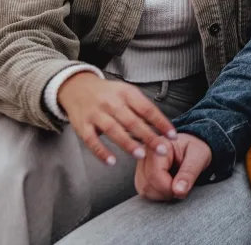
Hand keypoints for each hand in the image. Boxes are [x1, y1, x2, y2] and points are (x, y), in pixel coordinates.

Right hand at [58, 72, 176, 165]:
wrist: (78, 88)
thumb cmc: (109, 93)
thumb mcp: (127, 93)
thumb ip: (141, 109)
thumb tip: (160, 127)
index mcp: (126, 93)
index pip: (147, 109)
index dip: (161, 122)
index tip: (173, 135)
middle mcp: (111, 102)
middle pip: (132, 121)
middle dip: (149, 136)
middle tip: (162, 150)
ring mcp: (96, 114)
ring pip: (113, 130)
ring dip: (128, 144)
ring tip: (141, 155)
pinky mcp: (82, 126)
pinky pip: (92, 141)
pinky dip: (102, 152)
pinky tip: (112, 162)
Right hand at [135, 133, 212, 200]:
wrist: (193, 148)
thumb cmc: (196, 149)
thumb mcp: (198, 157)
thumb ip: (189, 173)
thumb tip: (178, 191)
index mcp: (159, 144)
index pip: (155, 174)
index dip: (168, 188)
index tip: (182, 189)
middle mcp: (145, 153)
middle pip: (146, 184)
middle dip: (165, 192)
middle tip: (180, 188)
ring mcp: (141, 164)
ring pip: (143, 190)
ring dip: (161, 195)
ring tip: (175, 186)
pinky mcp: (141, 174)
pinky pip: (144, 191)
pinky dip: (157, 194)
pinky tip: (168, 187)